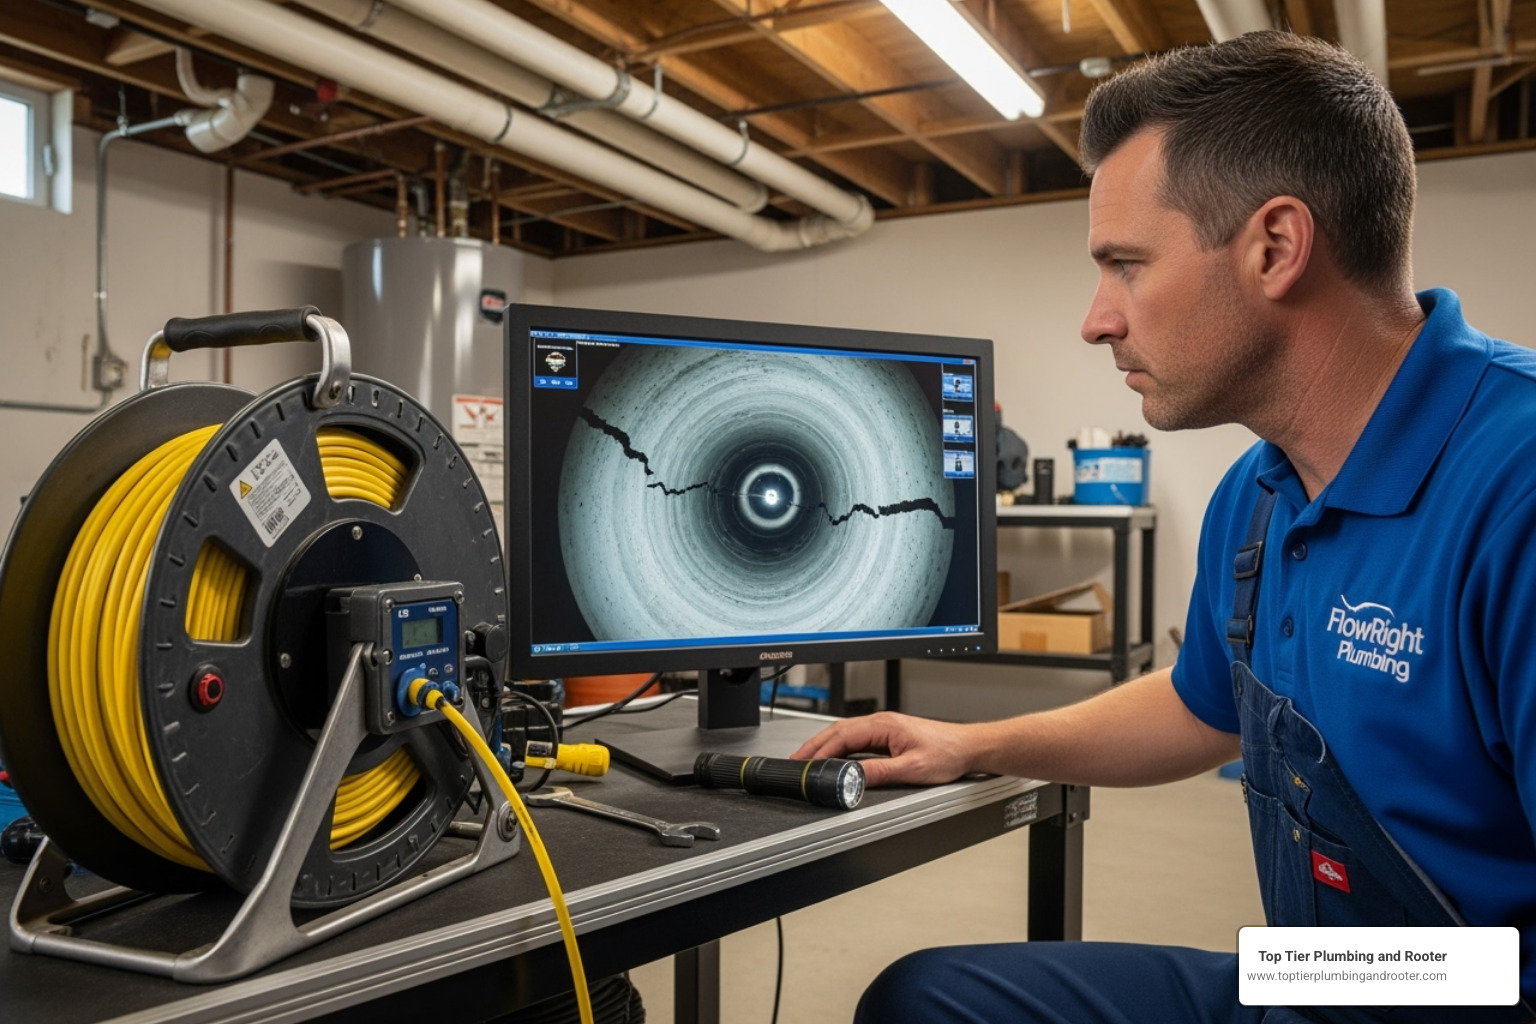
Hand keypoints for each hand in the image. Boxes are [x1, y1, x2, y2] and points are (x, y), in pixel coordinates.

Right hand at [791, 712, 975, 787]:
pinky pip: (857, 740)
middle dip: (814, 745)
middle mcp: (881, 723)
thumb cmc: (948, 753)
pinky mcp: (889, 736)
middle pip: (838, 731)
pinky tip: (834, 757)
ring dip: (825, 746)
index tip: (805, 762)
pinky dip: (840, 748)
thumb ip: (880, 772)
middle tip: (796, 761)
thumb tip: (852, 777)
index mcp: (883, 725)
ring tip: (809, 759)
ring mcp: (884, 728)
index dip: (820, 749)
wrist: (968, 747)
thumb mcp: (912, 768)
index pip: (842, 735)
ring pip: (846, 734)